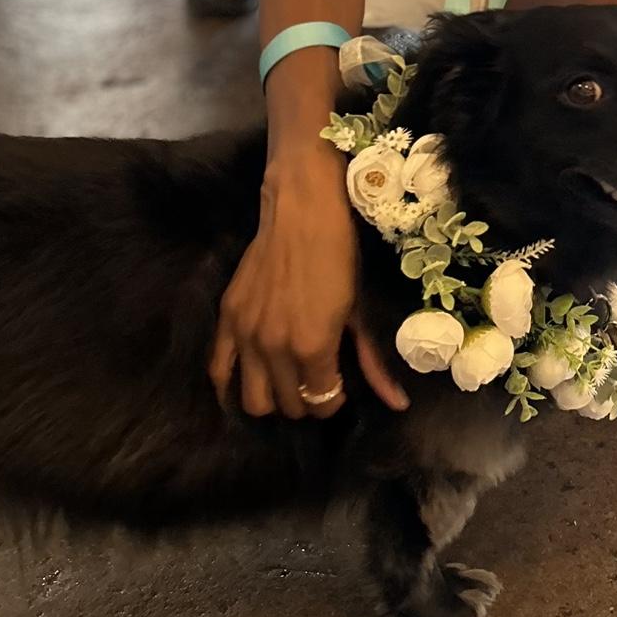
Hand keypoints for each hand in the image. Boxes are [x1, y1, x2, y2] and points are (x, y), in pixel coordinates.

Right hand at [208, 161, 409, 419]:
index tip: (339, 388)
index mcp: (312, 347)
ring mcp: (246, 336)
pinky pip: (217, 371)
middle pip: (289, 405)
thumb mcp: (359, 310)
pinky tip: (249, 381)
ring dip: (274, 398)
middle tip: (317, 380)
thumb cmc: (340, 256)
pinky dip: (231, 386)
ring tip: (288, 380)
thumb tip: (399, 404)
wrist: (302, 211)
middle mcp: (274, 349)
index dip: (333, 401)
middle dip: (307, 400)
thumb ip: (373, 362)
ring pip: (253, 401)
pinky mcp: (226, 319)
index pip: (321, 402)